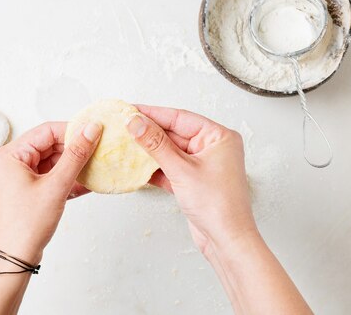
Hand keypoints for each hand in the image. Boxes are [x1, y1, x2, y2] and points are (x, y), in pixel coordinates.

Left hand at [0, 121, 101, 263]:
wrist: (12, 260)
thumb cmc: (26, 225)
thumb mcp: (56, 186)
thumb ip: (76, 155)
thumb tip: (91, 129)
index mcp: (9, 155)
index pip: (46, 131)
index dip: (72, 130)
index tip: (95, 132)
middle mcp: (10, 163)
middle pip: (49, 146)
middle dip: (75, 150)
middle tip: (99, 151)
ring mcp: (17, 178)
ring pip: (52, 162)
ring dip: (73, 166)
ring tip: (96, 168)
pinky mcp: (26, 192)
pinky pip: (50, 177)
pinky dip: (66, 179)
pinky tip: (86, 183)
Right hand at [126, 105, 255, 252]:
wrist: (227, 241)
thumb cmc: (217, 205)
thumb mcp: (181, 170)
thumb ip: (156, 144)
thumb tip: (136, 122)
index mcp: (219, 137)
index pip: (180, 118)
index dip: (153, 113)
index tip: (131, 109)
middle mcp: (213, 147)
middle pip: (174, 133)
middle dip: (149, 132)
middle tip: (123, 126)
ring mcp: (203, 164)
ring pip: (171, 151)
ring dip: (150, 150)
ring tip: (125, 143)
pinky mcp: (194, 180)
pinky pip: (171, 166)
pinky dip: (155, 167)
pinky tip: (137, 165)